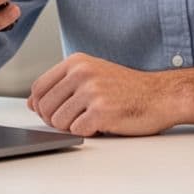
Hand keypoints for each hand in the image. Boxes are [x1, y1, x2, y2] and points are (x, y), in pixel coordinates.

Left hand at [27, 53, 180, 136]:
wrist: (161, 96)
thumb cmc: (128, 88)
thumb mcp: (93, 75)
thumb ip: (62, 85)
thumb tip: (32, 103)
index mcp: (77, 62)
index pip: (38, 88)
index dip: (41, 106)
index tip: (53, 112)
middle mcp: (82, 73)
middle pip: (44, 107)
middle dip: (55, 119)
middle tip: (76, 118)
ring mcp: (92, 91)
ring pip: (58, 121)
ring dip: (71, 127)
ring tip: (90, 119)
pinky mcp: (101, 111)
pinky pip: (76, 130)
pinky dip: (87, 132)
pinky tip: (102, 123)